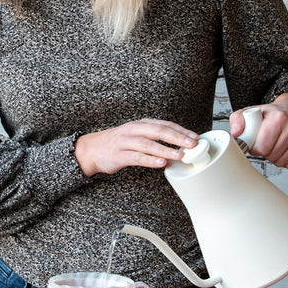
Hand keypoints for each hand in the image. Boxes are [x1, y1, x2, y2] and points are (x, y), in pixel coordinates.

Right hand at [74, 119, 198, 176]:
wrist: (92, 149)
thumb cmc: (118, 143)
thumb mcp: (137, 134)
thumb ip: (155, 137)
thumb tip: (178, 144)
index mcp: (141, 124)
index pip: (165, 124)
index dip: (181, 130)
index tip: (195, 137)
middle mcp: (134, 130)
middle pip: (159, 131)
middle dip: (178, 138)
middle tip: (192, 145)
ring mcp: (126, 142)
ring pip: (149, 144)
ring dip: (166, 149)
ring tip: (180, 155)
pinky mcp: (119, 155)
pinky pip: (137, 157)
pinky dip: (150, 160)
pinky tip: (161, 163)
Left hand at [229, 93, 287, 169]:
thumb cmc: (271, 114)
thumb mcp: (251, 112)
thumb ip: (237, 120)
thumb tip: (235, 134)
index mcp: (278, 117)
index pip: (262, 148)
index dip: (256, 149)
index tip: (256, 144)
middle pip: (271, 156)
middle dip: (265, 153)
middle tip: (266, 144)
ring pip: (282, 162)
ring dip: (275, 158)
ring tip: (276, 145)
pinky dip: (287, 162)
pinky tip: (285, 150)